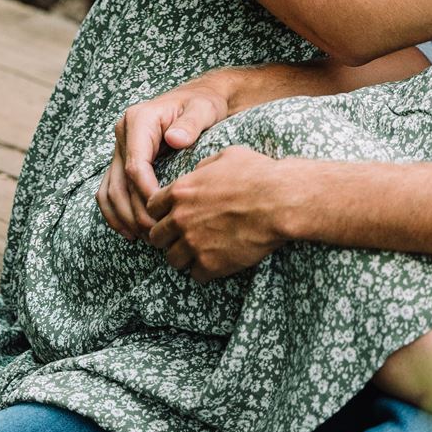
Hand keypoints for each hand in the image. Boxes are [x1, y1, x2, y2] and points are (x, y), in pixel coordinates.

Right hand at [98, 78, 230, 238]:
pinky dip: (115, 212)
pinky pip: (109, 189)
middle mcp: (123, 133)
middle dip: (135, 212)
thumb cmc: (203, 104)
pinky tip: (130, 232)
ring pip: (109, 190)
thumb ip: (190, 123)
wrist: (200, 97)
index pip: (135, 166)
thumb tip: (175, 139)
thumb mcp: (202, 109)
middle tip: (157, 235)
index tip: (163, 214)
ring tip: (144, 238)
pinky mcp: (122, 159)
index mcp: (139, 120)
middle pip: (119, 182)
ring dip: (123, 217)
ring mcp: (120, 147)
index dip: (146, 194)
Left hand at [145, 146, 292, 281]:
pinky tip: (215, 261)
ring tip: (198, 252)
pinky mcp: (211, 264)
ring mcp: (194, 244)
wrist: (280, 202)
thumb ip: (202, 167)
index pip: (151, 207)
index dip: (161, 212)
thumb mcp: (225, 157)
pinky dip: (203, 270)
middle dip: (167, 236)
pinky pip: (195, 275)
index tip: (172, 214)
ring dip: (183, 256)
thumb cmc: (257, 174)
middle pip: (156, 236)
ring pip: (171, 259)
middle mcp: (180, 219)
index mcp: (180, 191)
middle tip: (182, 236)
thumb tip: (197, 172)